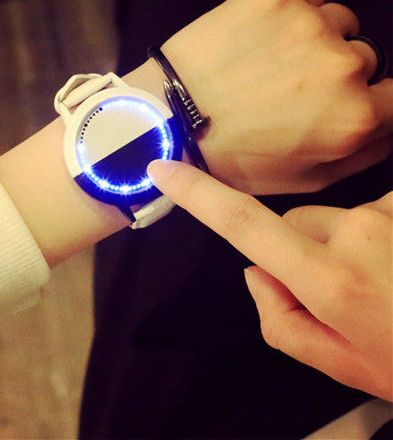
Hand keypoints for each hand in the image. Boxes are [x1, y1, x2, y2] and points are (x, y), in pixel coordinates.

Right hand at [147, 159, 392, 400]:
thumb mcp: (337, 364)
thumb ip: (277, 318)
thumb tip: (257, 269)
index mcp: (327, 280)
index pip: (244, 224)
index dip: (197, 195)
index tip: (162, 168)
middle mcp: (356, 232)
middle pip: (291, 223)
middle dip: (296, 249)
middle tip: (337, 292)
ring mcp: (390, 212)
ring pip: (332, 219)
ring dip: (340, 245)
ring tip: (382, 283)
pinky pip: (370, 212)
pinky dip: (374, 235)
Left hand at [160, 0, 392, 193]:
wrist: (168, 118)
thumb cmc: (231, 157)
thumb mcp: (303, 179)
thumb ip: (363, 153)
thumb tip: (390, 126)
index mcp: (354, 117)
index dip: (367, 99)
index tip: (339, 101)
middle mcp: (343, 66)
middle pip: (365, 58)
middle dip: (335, 73)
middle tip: (289, 87)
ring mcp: (309, 25)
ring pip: (338, 23)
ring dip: (314, 39)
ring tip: (270, 61)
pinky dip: (294, 10)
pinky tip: (261, 35)